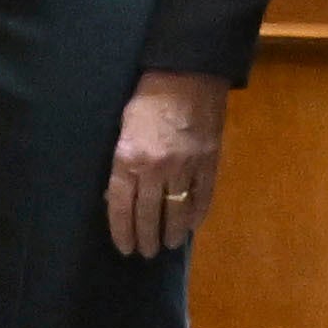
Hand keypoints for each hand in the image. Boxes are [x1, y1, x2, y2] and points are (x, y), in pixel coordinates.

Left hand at [105, 71, 227, 258]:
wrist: (188, 74)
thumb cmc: (148, 98)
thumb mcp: (123, 129)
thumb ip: (122, 162)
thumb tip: (119, 194)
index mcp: (128, 158)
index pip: (121, 206)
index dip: (122, 231)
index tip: (124, 247)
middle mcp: (155, 168)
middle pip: (148, 214)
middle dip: (146, 238)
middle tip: (146, 253)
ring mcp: (185, 167)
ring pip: (176, 211)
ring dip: (171, 232)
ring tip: (167, 245)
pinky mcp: (208, 162)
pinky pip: (202, 196)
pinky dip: (196, 214)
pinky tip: (191, 226)